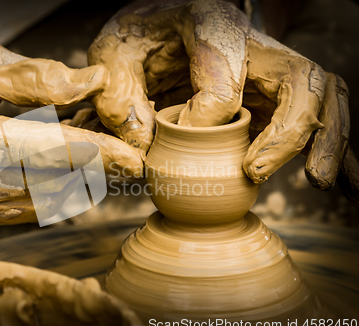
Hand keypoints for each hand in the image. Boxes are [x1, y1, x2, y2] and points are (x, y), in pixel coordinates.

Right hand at [0, 33, 141, 229]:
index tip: (133, 157)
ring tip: (90, 151)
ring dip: (73, 178)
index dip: (96, 153)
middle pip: (49, 183)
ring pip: (40, 201)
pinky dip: (50, 188)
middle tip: (121, 151)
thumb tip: (94, 83)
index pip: (47, 151)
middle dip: (92, 168)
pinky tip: (60, 166)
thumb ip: (37, 79)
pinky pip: (23, 209)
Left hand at [88, 0, 353, 194]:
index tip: (177, 139)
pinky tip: (345, 180)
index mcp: (211, 23)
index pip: (224, 77)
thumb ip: (119, 98)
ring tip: (319, 183)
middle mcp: (252, 42)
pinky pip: (315, 116)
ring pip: (320, 97)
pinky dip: (332, 147)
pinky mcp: (273, 93)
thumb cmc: (136, 38)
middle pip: (299, 79)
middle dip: (289, 131)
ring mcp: (268, 68)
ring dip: (324, 141)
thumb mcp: (111, 56)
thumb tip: (146, 149)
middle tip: (256, 173)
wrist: (156, 25)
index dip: (204, 118)